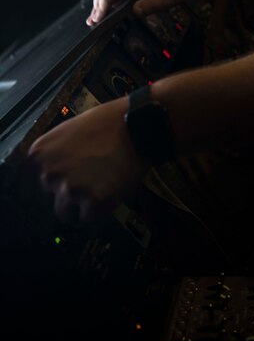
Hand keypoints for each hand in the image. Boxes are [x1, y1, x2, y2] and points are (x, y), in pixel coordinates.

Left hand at [27, 99, 149, 223]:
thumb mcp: (68, 130)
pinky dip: (100, 209)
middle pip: (50, 198)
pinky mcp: (92, 202)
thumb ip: (53, 153)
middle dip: (67, 192)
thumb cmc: (107, 123)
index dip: (49, 185)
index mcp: (39, 154)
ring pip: (66, 213)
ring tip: (101, 184)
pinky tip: (110, 190)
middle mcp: (49, 174)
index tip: (60, 186)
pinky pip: (89, 218)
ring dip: (81, 205)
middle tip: (90, 178)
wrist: (137, 124)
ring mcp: (70, 189)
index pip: (29, 184)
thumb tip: (47, 173)